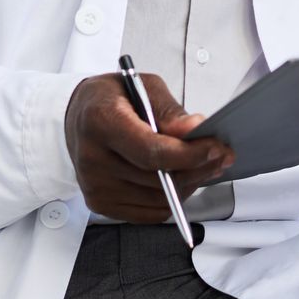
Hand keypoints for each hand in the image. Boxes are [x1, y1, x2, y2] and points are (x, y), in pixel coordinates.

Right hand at [64, 72, 233, 222]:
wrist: (78, 117)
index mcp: (100, 122)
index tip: (215, 147)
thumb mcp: (143, 86)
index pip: (151, 151)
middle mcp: (92, 158)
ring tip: (205, 166)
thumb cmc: (110, 99)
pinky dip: (173, 199)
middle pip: (158, 178)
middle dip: (198, 168)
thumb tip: (193, 130)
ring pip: (158, 199)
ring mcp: (95, 186)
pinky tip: (182, 180)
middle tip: (221, 155)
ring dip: (189, 184)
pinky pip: (149, 213)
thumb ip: (169, 110)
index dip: (189, 154)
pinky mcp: (101, 204)